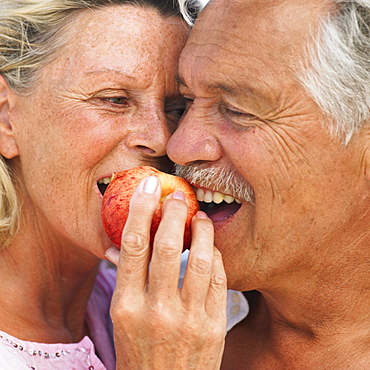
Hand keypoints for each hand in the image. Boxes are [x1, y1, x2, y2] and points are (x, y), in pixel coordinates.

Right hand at [106, 176, 226, 369]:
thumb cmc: (140, 352)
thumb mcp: (121, 318)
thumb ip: (124, 278)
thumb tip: (119, 243)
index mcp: (127, 305)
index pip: (134, 244)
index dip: (142, 209)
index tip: (150, 187)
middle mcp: (157, 310)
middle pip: (167, 245)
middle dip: (175, 212)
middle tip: (179, 196)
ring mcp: (189, 318)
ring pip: (200, 258)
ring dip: (202, 230)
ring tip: (200, 216)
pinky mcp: (214, 325)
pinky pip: (218, 278)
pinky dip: (215, 256)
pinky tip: (211, 246)